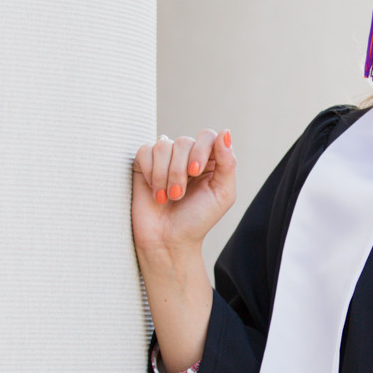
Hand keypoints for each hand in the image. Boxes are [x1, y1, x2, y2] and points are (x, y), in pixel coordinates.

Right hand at [131, 128, 235, 258]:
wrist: (167, 241)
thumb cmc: (197, 220)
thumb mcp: (222, 194)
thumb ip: (227, 163)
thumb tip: (225, 132)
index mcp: (210, 161)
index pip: (207, 136)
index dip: (200, 150)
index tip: (195, 172)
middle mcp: (188, 156)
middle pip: (183, 142)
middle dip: (179, 171)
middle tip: (178, 195)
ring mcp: (165, 159)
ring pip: (163, 146)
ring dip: (164, 175)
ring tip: (167, 197)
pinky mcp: (144, 165)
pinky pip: (144, 151)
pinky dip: (149, 172)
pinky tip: (154, 191)